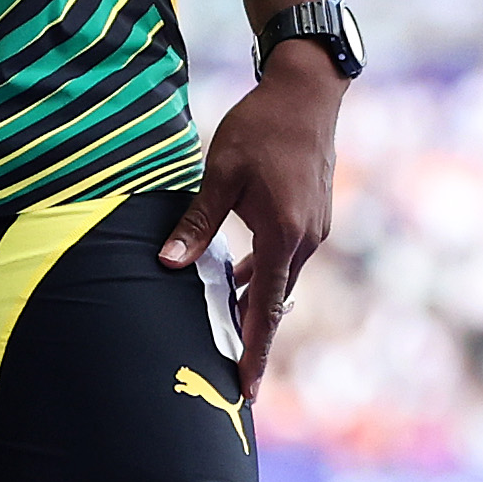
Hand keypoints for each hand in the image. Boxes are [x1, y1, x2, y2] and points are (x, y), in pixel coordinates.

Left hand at [161, 41, 343, 381]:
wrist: (308, 92)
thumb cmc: (261, 127)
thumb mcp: (220, 174)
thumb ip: (196, 224)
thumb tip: (167, 266)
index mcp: (283, 234)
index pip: (265, 307)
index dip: (254, 351)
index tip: (247, 389)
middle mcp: (306, 239)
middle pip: (277, 301)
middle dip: (255, 335)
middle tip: (233, 372)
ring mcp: (315, 229)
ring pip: (282, 279)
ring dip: (258, 302)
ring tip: (230, 328)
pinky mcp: (314, 217)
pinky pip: (287, 258)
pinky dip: (266, 275)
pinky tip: (241, 277)